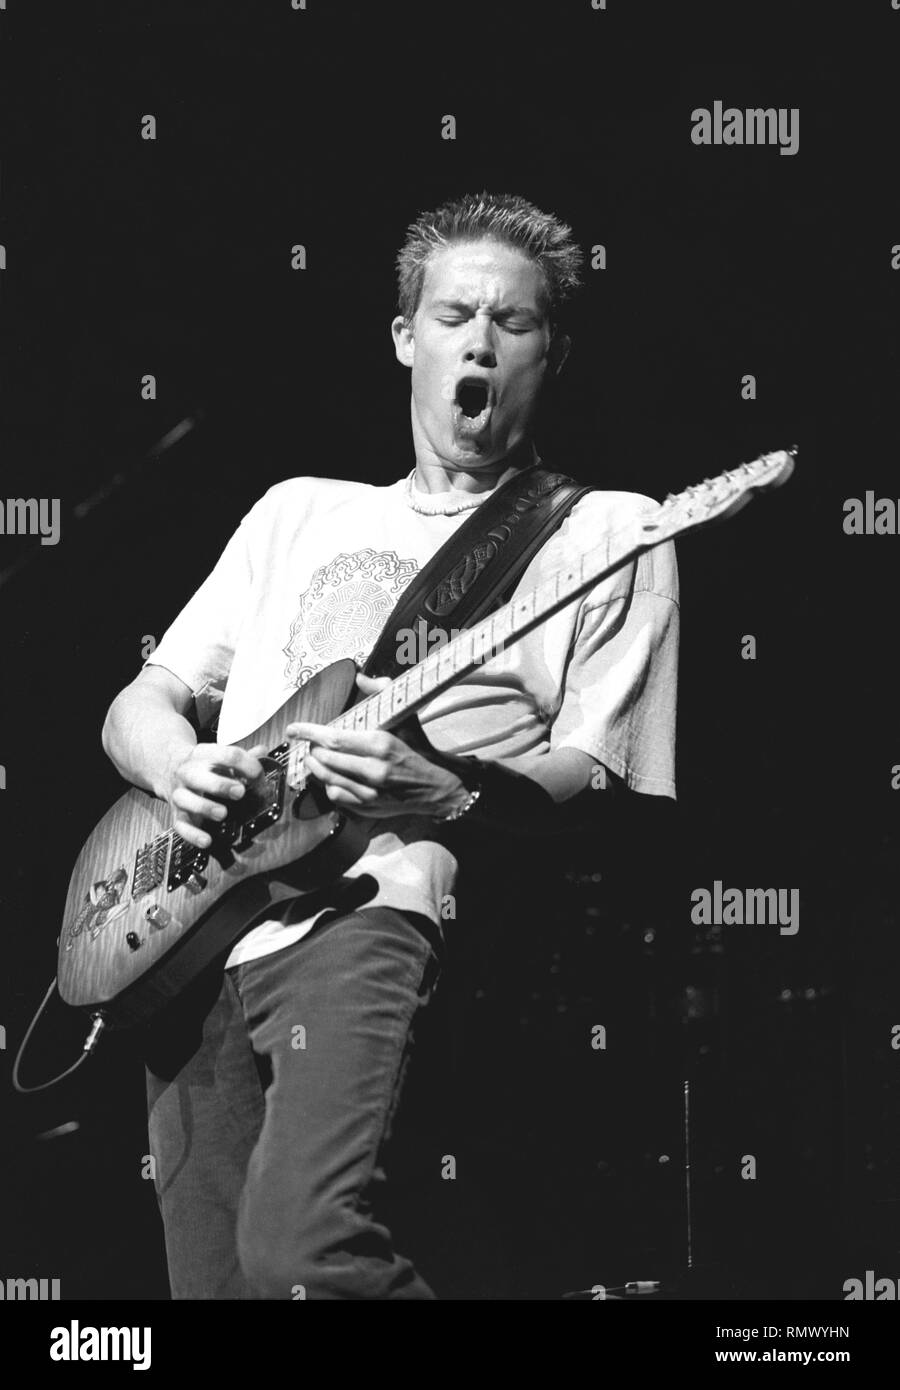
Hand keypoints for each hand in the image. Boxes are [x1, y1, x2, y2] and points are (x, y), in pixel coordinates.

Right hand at [163, 742, 266, 848]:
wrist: (168, 768)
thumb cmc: (203, 766)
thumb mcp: (220, 756)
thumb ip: (242, 757)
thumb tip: (263, 752)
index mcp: (202, 755)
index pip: (226, 755)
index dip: (246, 765)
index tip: (258, 776)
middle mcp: (187, 773)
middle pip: (198, 776)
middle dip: (219, 785)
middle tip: (239, 792)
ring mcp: (179, 794)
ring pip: (185, 800)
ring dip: (204, 807)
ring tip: (222, 814)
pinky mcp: (176, 815)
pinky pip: (180, 826)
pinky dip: (193, 835)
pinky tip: (207, 840)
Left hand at [285, 672, 467, 819]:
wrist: (436, 787)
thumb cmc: (418, 748)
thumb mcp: (404, 717)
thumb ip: (382, 692)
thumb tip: (362, 677)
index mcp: (381, 744)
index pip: (333, 738)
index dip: (308, 732)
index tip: (293, 729)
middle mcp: (374, 770)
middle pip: (325, 759)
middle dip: (313, 749)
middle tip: (311, 742)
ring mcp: (370, 792)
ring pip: (326, 779)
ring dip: (316, 766)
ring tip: (317, 757)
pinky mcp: (368, 808)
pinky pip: (335, 796)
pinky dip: (328, 785)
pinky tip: (334, 776)